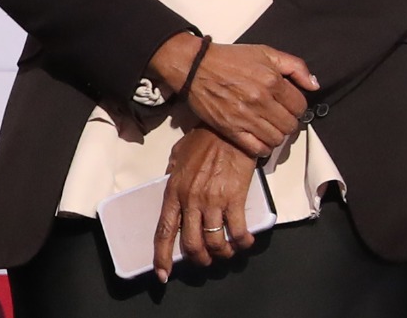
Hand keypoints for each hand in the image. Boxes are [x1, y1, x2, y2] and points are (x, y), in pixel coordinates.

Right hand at [149, 35, 316, 157]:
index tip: (287, 104)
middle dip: (287, 121)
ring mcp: (245, 117)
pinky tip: (260, 139)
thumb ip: (294, 66)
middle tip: (278, 116)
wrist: (193, 66)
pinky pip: (257, 149)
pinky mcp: (230, 129)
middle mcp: (261, 101)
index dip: (296, 106)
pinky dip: (263, 148)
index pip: (300, 106)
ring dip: (276, 135)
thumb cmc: (228, 59)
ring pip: (276, 139)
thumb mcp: (264, 52)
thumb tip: (314, 84)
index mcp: (272, 81)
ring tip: (268, 126)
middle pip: (290, 125)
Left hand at [153, 128, 257, 280]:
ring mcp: (212, 201)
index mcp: (173, 191)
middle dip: (199, 259)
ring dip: (222, 254)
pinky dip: (241, 243)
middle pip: (191, 244)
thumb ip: (173, 175)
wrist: (228, 131)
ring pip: (215, 242)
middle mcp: (190, 200)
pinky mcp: (234, 199)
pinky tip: (244, 242)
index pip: (164, 230)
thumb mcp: (178, 157)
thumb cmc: (203, 141)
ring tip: (226, 252)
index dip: (162, 255)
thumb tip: (172, 189)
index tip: (162, 274)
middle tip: (206, 261)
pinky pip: (237, 232)